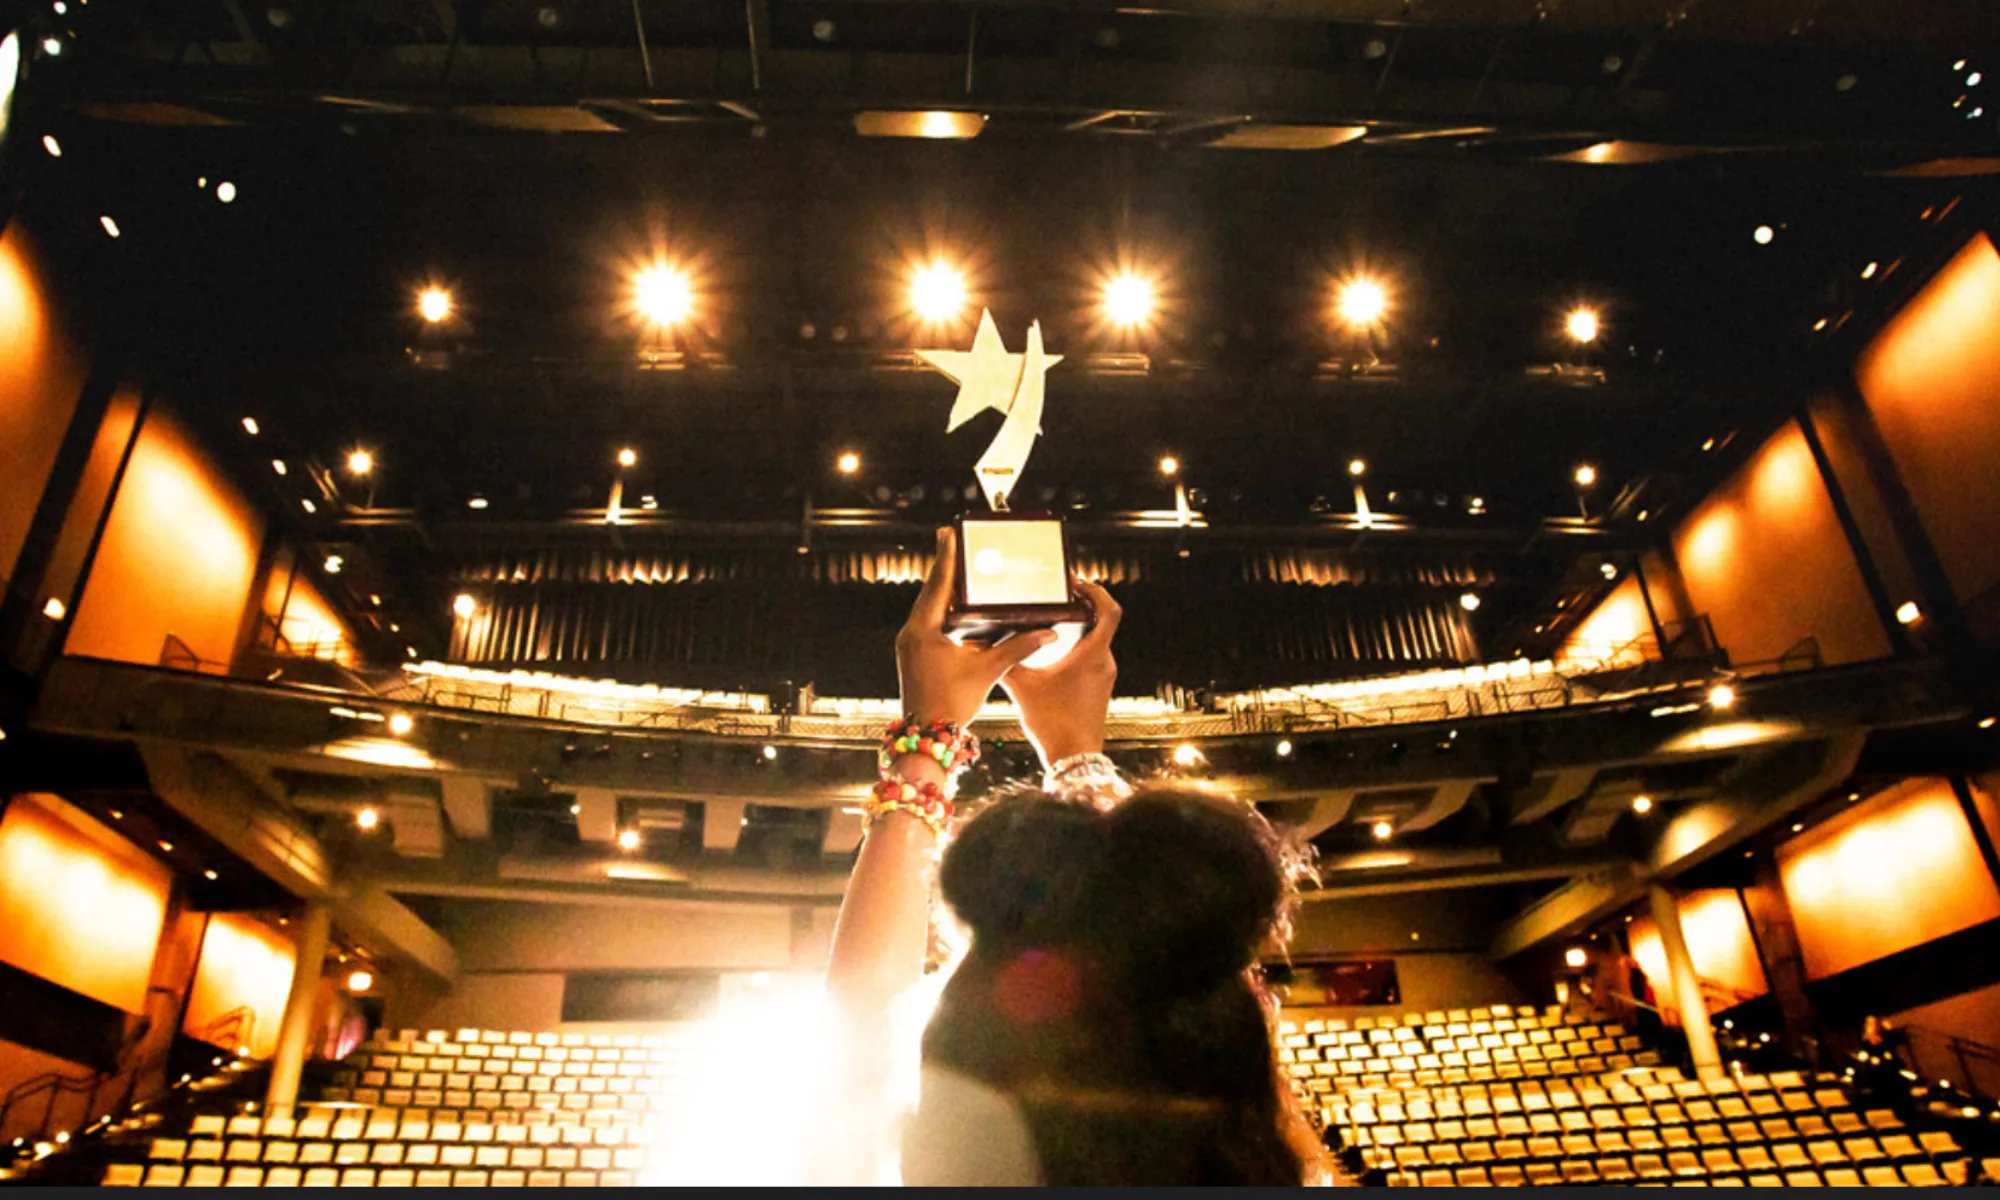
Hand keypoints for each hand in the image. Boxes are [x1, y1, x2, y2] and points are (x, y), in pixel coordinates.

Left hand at [897, 527, 1058, 727]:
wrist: (926, 734)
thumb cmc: (951, 704)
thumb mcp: (987, 671)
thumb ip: (1017, 648)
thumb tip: (1048, 633)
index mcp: (925, 630)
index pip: (938, 584)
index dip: (947, 557)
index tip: (949, 532)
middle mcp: (911, 632)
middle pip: (930, 591)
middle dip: (944, 566)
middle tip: (951, 540)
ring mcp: (908, 643)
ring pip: (926, 606)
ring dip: (941, 587)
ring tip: (954, 566)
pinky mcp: (911, 654)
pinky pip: (925, 621)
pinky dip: (939, 608)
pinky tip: (951, 606)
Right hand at [1000, 578, 1120, 766]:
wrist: (1072, 758)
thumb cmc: (1053, 724)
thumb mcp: (1022, 687)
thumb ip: (1006, 660)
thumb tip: (983, 642)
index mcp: (1092, 655)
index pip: (1109, 611)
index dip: (1096, 591)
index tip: (1077, 584)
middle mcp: (1104, 662)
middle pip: (1101, 623)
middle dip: (1081, 608)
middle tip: (1056, 598)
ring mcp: (1104, 676)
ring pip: (1096, 641)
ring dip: (1078, 629)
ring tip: (1050, 622)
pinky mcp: (1099, 689)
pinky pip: (1092, 658)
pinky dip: (1077, 649)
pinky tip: (1053, 654)